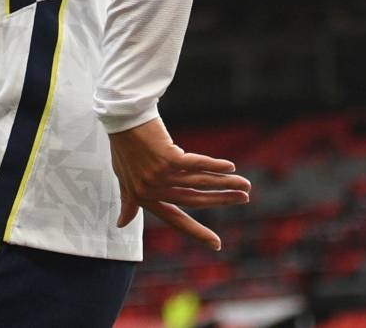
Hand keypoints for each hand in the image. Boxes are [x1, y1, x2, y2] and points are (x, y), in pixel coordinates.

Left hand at [108, 116, 250, 249]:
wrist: (120, 119)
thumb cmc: (123, 148)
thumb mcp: (123, 178)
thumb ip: (129, 201)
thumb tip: (121, 224)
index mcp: (144, 197)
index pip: (174, 218)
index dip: (195, 232)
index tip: (216, 245)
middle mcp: (152, 189)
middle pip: (195, 200)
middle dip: (222, 201)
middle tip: (244, 200)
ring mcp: (159, 174)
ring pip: (200, 182)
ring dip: (226, 184)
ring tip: (246, 186)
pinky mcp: (167, 157)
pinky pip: (197, 164)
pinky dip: (214, 166)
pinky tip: (230, 168)